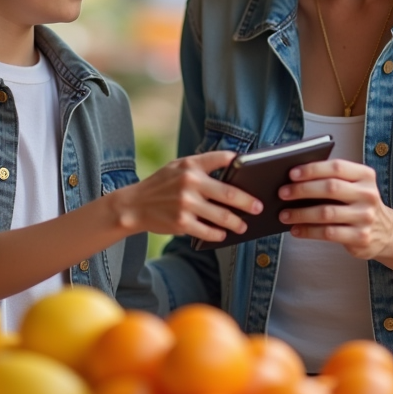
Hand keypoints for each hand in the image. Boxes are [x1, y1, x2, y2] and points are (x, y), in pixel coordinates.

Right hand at [111, 151, 262, 242]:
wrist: (134, 205)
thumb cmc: (160, 185)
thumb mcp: (177, 167)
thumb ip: (200, 167)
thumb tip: (232, 172)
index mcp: (191, 165)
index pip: (223, 159)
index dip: (240, 163)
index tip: (254, 169)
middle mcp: (190, 183)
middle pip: (229, 192)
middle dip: (248, 202)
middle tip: (258, 207)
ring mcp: (186, 204)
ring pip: (222, 216)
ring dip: (237, 223)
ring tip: (243, 225)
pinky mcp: (182, 223)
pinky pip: (208, 231)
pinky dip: (219, 234)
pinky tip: (224, 234)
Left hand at [277, 159, 392, 259]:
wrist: (387, 233)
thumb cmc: (359, 204)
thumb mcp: (355, 187)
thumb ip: (332, 180)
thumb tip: (294, 180)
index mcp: (365, 176)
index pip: (337, 167)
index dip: (313, 169)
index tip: (292, 173)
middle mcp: (368, 195)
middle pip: (330, 188)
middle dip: (302, 190)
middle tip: (282, 193)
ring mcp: (366, 217)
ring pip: (326, 213)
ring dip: (300, 213)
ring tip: (283, 214)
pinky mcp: (361, 237)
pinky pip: (328, 233)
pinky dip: (308, 231)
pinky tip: (295, 230)